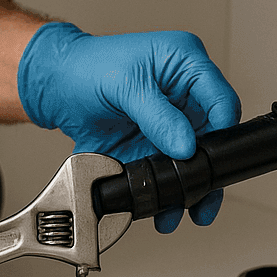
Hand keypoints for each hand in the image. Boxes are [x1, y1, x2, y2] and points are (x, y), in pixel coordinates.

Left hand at [17, 22, 241, 232]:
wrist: (55, 86)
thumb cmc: (87, 67)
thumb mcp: (125, 84)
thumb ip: (158, 116)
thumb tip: (186, 146)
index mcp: (187, 64)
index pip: (222, 102)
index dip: (220, 132)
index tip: (205, 157)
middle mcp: (184, 96)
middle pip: (214, 140)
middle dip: (205, 173)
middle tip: (197, 197)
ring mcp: (170, 124)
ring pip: (193, 164)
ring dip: (187, 191)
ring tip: (176, 212)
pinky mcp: (153, 146)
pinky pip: (167, 175)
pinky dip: (163, 194)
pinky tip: (157, 207)